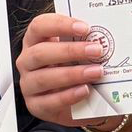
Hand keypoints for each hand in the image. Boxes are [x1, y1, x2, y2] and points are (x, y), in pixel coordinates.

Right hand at [16, 13, 110, 127]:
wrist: (80, 101)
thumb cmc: (75, 68)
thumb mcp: (78, 52)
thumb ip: (84, 42)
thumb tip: (104, 36)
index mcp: (35, 41)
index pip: (39, 26)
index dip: (60, 25)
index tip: (85, 28)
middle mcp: (27, 61)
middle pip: (40, 53)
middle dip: (70, 50)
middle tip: (97, 50)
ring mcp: (28, 85)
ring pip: (43, 78)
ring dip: (73, 74)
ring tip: (96, 72)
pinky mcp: (35, 106)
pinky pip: (49, 101)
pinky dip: (69, 95)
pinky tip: (85, 90)